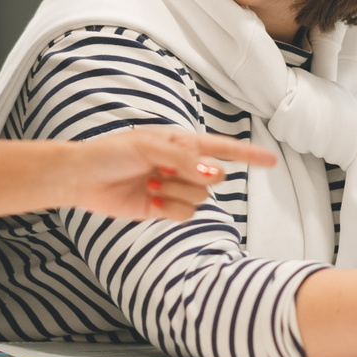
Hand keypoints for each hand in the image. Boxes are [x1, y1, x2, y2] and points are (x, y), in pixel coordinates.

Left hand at [68, 127, 277, 220]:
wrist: (84, 179)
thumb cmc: (113, 153)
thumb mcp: (149, 146)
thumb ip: (185, 159)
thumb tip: (215, 175)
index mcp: (182, 142)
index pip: (224, 148)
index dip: (249, 154)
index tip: (273, 160)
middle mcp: (183, 165)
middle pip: (215, 177)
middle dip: (193, 175)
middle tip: (161, 169)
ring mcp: (174, 188)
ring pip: (200, 198)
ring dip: (175, 191)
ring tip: (149, 182)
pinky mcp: (163, 209)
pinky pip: (185, 214)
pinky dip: (169, 207)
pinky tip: (148, 198)